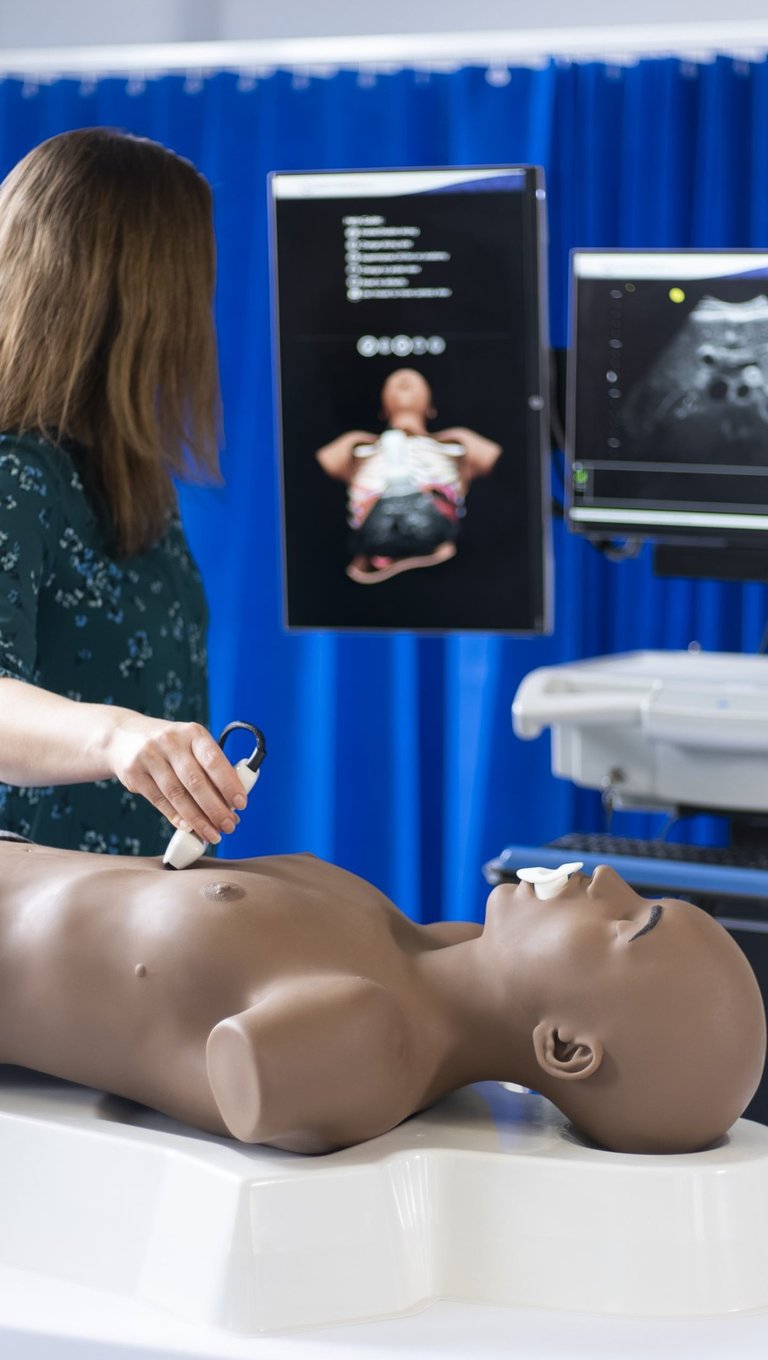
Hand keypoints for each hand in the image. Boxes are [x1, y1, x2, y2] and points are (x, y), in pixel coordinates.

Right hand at [106, 715, 247, 845]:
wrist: (123, 736)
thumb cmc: (170, 747)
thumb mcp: (190, 745)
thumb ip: (210, 769)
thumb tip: (231, 804)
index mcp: (193, 732)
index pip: (214, 760)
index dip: (229, 784)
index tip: (241, 804)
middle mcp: (171, 741)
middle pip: (196, 782)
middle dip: (215, 809)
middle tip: (229, 826)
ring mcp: (150, 756)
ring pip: (177, 795)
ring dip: (197, 819)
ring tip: (212, 834)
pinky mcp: (134, 773)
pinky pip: (160, 800)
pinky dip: (176, 817)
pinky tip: (189, 828)